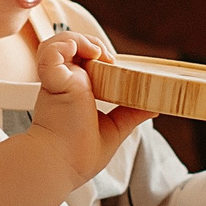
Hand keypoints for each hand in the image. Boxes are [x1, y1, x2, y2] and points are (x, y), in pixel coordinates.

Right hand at [0, 33, 154, 205]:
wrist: (62, 165)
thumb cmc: (78, 155)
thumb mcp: (115, 129)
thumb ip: (132, 113)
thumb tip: (154, 106)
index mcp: (76, 92)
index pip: (85, 61)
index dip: (100, 56)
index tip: (115, 65)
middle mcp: (65, 83)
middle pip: (73, 46)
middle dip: (94, 43)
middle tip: (110, 59)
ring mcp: (58, 80)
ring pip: (61, 41)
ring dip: (82, 40)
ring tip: (99, 52)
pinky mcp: (53, 81)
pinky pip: (51, 50)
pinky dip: (67, 43)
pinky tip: (89, 53)